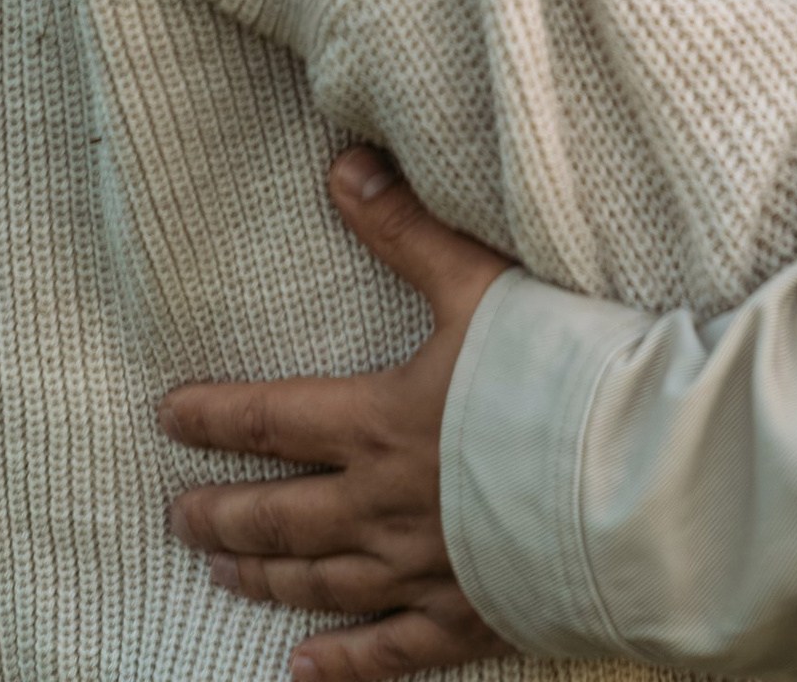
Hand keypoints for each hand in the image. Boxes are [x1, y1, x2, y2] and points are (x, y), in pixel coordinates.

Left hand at [164, 149, 510, 679]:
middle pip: (280, 516)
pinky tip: (304, 670)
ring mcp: (420, 573)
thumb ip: (406, 229)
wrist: (629, 482)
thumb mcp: (478, 284)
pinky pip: (387, 651)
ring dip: (265, 579)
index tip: (167, 416)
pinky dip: (341, 663)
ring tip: (224, 577)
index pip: (270, 420)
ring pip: (320, 583)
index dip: (213, 416)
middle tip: (177, 517)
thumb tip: (342, 165)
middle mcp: (380, 508)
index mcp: (376, 424)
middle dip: (223, 515)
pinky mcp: (465, 619)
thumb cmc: (558, 375)